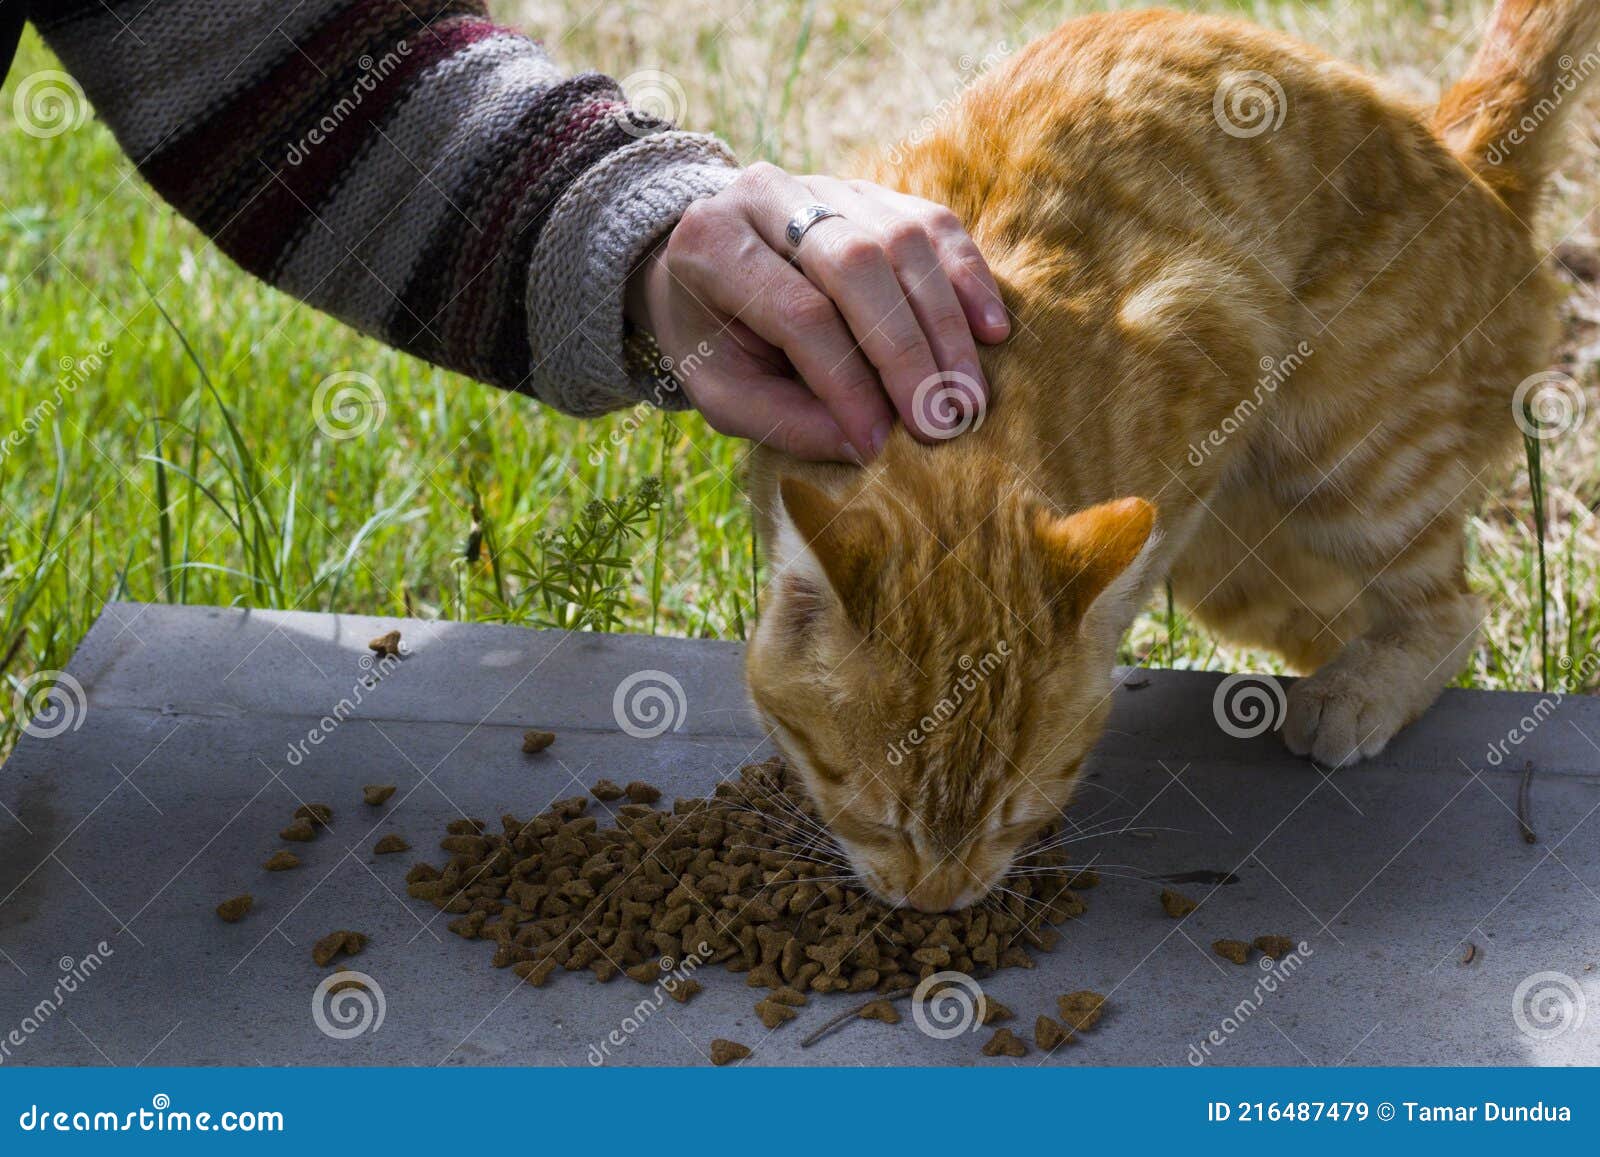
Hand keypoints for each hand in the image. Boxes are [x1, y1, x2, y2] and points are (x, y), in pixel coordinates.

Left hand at [624, 162, 1009, 461]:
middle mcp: (767, 195)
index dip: (847, 381)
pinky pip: (934, 223)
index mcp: (713, 244)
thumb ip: (780, 420)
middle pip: (859, 266)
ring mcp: (826, 184)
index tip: (879, 442)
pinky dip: (968, 277)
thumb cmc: (713, 340)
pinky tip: (990, 331)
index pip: (800, 313)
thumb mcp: (721, 391)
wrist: (704, 266)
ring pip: (904, 240)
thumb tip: (864, 445)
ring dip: (946, 324)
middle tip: (943, 419)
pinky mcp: (872, 190)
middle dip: (908, 351)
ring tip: (967, 394)